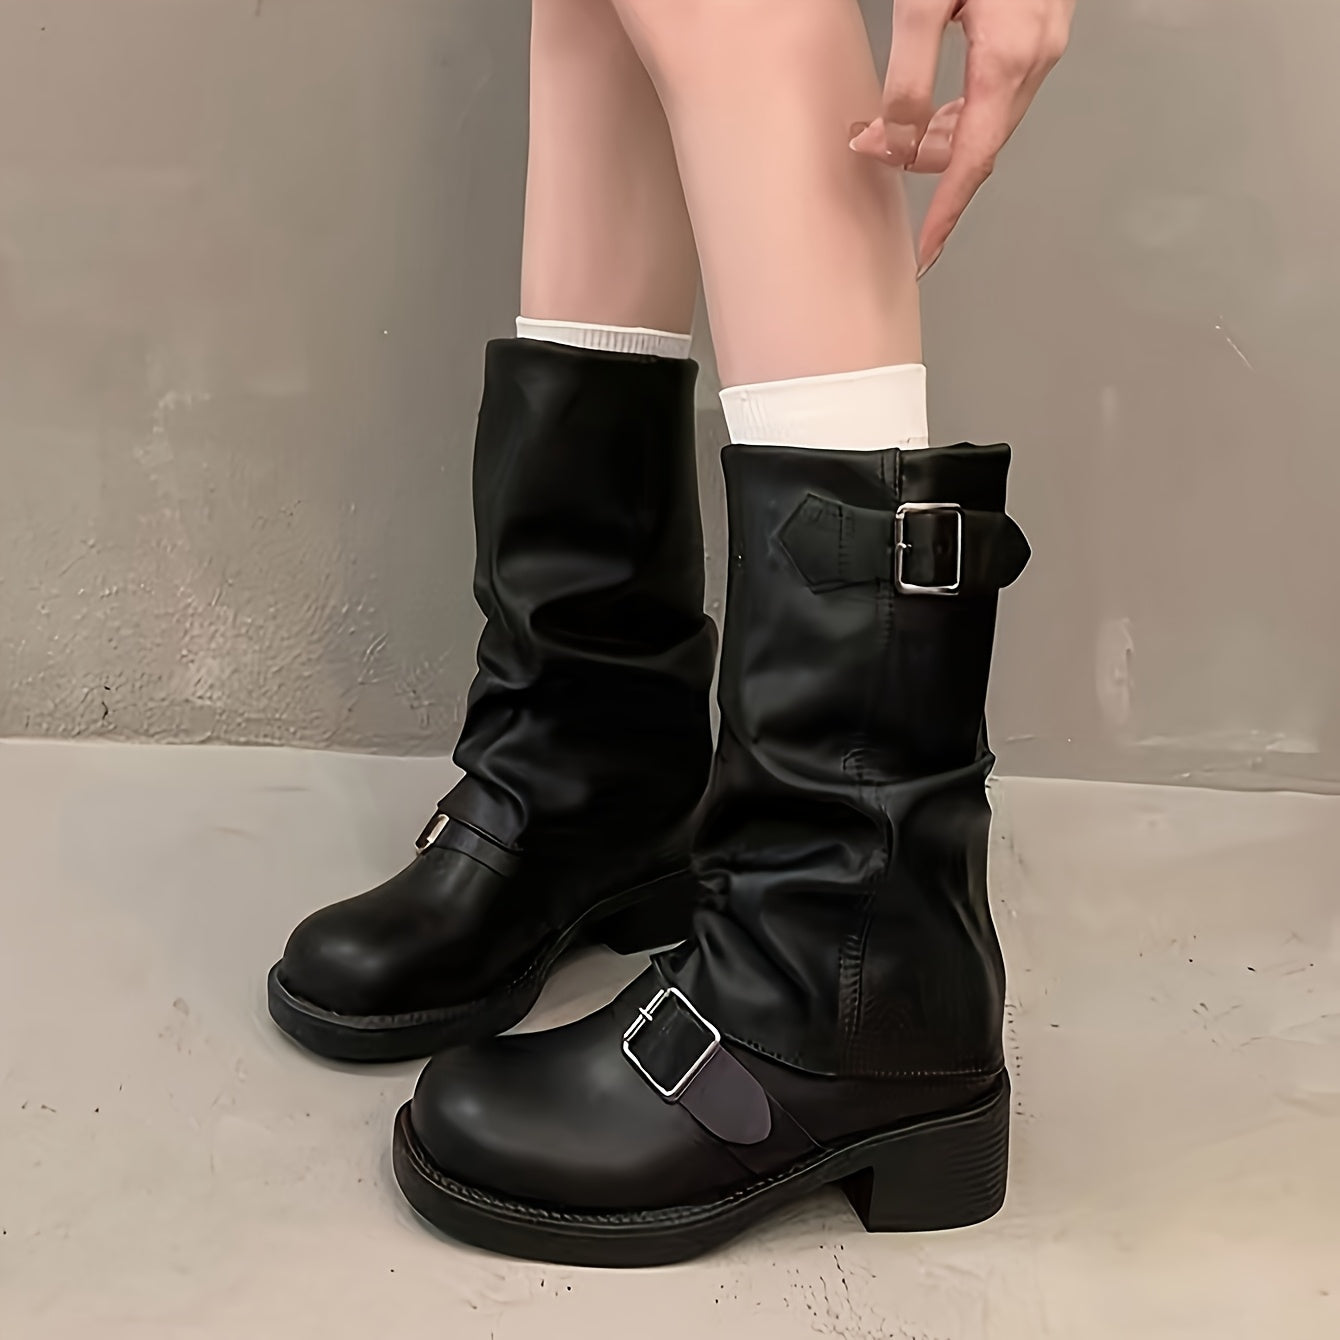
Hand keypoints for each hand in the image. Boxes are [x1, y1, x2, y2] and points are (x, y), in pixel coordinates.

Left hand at [851, 0, 1073, 276]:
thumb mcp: (925, 1)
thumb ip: (910, 74)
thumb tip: (895, 141)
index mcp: (1007, 60)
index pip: (971, 163)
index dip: (946, 214)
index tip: (923, 252)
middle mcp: (1034, 60)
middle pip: (978, 146)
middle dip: (925, 168)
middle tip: (870, 157)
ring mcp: (1041, 46)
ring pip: (986, 121)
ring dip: (939, 139)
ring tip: (887, 136)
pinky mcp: (1036, 31)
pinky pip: (996, 94)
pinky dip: (960, 113)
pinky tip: (930, 113)